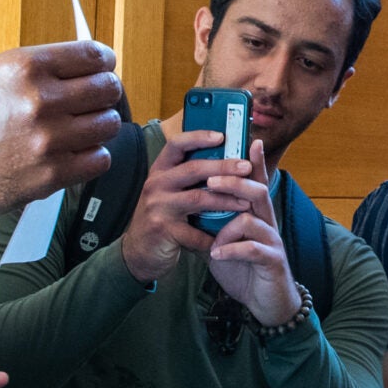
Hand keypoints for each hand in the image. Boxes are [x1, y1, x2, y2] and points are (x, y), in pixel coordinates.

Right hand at [0, 41, 122, 218]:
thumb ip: (28, 66)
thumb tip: (66, 66)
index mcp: (24, 66)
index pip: (91, 55)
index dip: (104, 60)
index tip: (104, 66)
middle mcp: (41, 99)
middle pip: (107, 88)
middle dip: (106, 92)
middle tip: (96, 99)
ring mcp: (48, 139)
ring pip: (108, 125)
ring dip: (100, 125)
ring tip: (85, 128)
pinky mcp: (50, 175)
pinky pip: (98, 160)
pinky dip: (93, 156)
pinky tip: (78, 153)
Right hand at [120, 127, 256, 283]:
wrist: (140, 252)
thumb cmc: (163, 217)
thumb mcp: (170, 192)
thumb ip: (189, 177)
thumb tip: (227, 160)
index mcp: (160, 170)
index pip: (176, 144)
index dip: (198, 137)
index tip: (222, 136)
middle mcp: (155, 184)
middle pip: (193, 169)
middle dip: (224, 167)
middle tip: (247, 167)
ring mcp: (157, 206)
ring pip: (198, 198)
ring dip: (226, 200)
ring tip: (247, 202)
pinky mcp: (163, 229)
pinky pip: (195, 231)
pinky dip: (215, 234)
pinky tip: (230, 236)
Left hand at [202, 146, 300, 325]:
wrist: (266, 302)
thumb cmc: (245, 268)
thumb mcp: (224, 242)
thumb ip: (212, 224)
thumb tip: (189, 206)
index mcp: (255, 214)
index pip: (256, 181)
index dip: (255, 161)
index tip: (251, 140)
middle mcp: (267, 222)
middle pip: (256, 191)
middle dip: (233, 183)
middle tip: (210, 182)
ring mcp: (271, 241)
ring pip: (253, 218)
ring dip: (227, 226)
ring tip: (212, 237)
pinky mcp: (272, 261)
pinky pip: (253, 249)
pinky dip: (232, 250)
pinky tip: (217, 254)